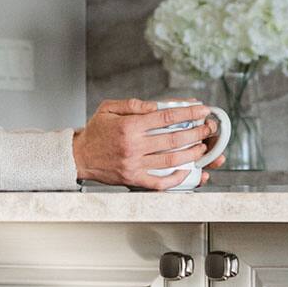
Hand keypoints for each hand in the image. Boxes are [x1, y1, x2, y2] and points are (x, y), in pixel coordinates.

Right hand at [72, 99, 220, 188]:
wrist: (79, 156)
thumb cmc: (95, 132)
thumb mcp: (108, 108)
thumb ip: (133, 104)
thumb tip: (157, 105)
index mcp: (129, 126)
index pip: (166, 117)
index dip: (188, 113)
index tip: (201, 110)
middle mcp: (134, 146)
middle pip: (174, 139)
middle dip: (196, 133)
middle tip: (208, 129)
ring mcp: (135, 164)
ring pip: (171, 160)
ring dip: (191, 154)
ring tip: (202, 148)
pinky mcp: (133, 178)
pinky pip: (159, 182)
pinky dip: (175, 178)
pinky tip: (186, 171)